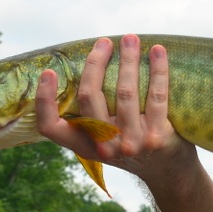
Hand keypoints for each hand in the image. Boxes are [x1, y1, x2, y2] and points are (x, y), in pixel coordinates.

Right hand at [35, 34, 197, 183]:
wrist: (169, 173)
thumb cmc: (133, 145)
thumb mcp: (105, 140)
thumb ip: (93, 115)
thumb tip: (87, 67)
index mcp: (85, 146)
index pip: (51, 128)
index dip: (44, 101)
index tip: (48, 72)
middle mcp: (104, 146)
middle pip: (89, 96)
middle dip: (95, 63)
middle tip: (104, 42)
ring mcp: (131, 143)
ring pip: (124, 92)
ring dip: (128, 59)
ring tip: (130, 39)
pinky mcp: (158, 137)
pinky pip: (157, 95)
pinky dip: (158, 70)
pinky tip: (158, 52)